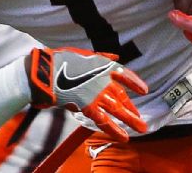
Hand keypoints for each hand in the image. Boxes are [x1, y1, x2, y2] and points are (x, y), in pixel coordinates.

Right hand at [27, 47, 148, 141]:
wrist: (47, 71)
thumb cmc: (62, 61)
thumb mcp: (84, 54)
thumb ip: (102, 57)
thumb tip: (115, 57)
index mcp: (104, 66)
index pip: (125, 75)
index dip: (135, 83)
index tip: (144, 90)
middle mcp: (103, 81)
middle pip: (122, 97)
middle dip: (131, 108)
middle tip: (140, 118)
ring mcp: (97, 94)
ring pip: (117, 110)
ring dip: (130, 120)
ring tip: (141, 128)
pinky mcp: (88, 106)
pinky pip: (104, 120)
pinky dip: (114, 130)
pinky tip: (124, 137)